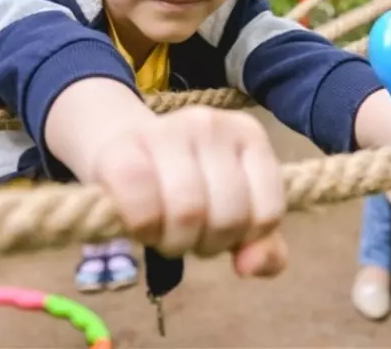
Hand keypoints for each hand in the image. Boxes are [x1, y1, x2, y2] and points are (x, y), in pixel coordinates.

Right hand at [87, 107, 287, 277]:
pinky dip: (144, 229)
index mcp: (249, 135)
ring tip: (164, 233)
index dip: (243, 238)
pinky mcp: (124, 147)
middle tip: (188, 236)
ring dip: (175, 241)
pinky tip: (141, 227)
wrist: (122, 147)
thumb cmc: (186, 183)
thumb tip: (249, 266)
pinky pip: (142, 206)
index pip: (267, 212)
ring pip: (188, 212)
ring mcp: (167, 131)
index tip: (221, 232)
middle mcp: (212, 125)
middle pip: (227, 216)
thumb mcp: (234, 209)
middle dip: (207, 244)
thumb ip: (262, 246)